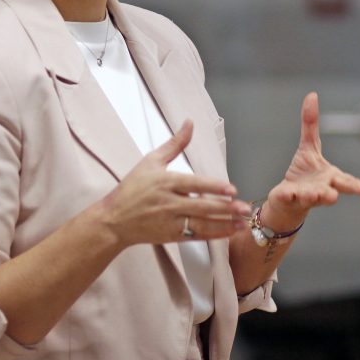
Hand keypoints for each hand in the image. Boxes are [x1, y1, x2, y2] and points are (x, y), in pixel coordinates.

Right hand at [100, 121, 250, 245]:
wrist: (113, 220)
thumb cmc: (131, 189)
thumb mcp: (150, 161)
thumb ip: (174, 144)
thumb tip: (189, 123)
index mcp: (164, 182)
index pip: (193, 185)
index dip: (213, 188)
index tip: (231, 189)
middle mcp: (168, 203)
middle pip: (201, 206)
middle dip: (225, 208)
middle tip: (245, 208)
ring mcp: (170, 221)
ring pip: (201, 224)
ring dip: (224, 224)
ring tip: (243, 222)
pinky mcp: (171, 236)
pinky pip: (196, 236)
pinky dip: (214, 234)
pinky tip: (230, 230)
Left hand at [263, 93, 359, 229]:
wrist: (287, 199)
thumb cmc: (304, 173)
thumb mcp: (308, 146)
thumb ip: (311, 124)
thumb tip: (312, 95)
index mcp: (329, 178)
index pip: (344, 182)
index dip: (353, 185)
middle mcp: (320, 189)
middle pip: (329, 193)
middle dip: (331, 193)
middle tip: (333, 195)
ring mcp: (304, 196)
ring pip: (310, 197)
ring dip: (312, 195)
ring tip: (314, 193)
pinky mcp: (287, 199)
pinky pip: (288, 197)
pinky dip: (288, 196)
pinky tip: (289, 193)